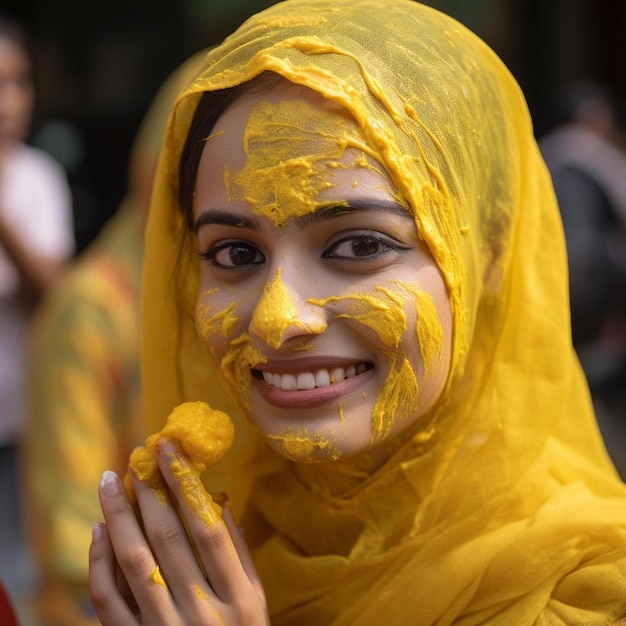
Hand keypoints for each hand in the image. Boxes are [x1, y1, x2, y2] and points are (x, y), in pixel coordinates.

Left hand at [89, 439, 268, 624]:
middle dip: (148, 492)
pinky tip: (98, 531)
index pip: (207, 528)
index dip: (185, 484)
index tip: (169, 449)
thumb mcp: (256, 602)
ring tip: (110, 481)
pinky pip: (108, 600)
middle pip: (166, 539)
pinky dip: (98, 562)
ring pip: (133, 562)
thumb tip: (215, 500)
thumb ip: (238, 552)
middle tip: (135, 459)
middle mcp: (201, 612)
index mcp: (239, 598)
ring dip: (118, 516)